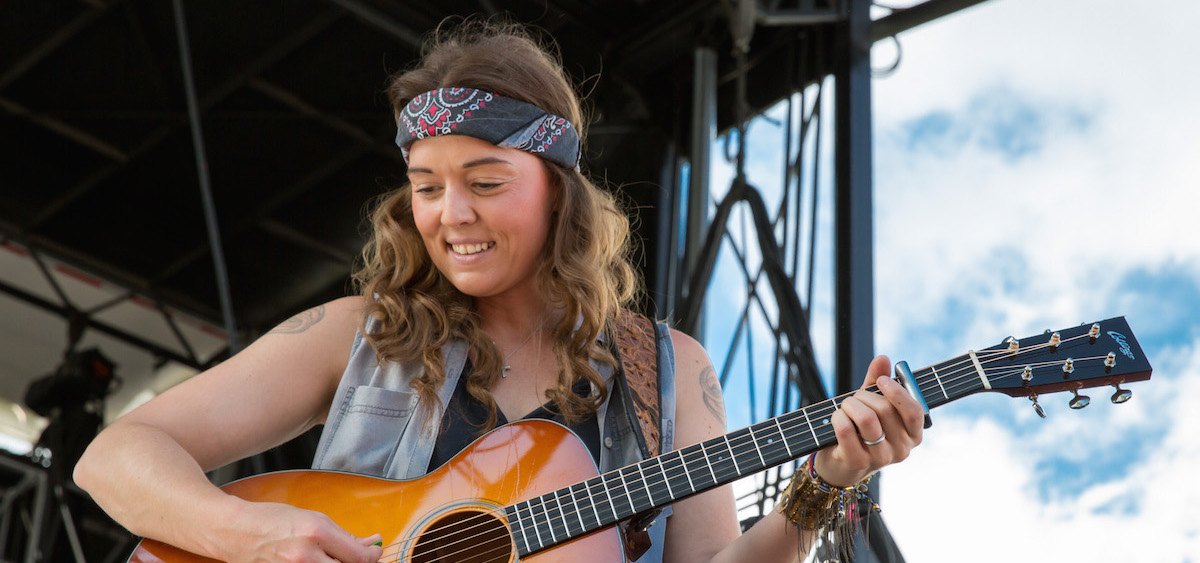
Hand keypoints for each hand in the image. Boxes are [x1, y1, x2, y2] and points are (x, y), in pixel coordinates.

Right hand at [213, 501, 382, 562]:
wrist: (235, 530)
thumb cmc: (272, 519)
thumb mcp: (313, 518)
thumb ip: (342, 535)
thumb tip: (369, 546)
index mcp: (316, 533)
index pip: (358, 557)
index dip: (372, 556)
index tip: (374, 552)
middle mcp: (305, 556)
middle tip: (359, 558)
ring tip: (335, 558)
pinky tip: (320, 562)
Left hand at [813, 355, 924, 486]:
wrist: (841, 463)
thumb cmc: (860, 430)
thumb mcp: (871, 404)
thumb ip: (877, 382)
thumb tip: (883, 359)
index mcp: (913, 434)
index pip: (914, 411)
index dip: (897, 392)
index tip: (881, 380)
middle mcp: (902, 449)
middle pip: (885, 410)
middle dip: (864, 396)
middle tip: (854, 399)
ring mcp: (881, 458)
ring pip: (866, 418)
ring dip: (850, 405)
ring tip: (845, 407)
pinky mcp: (858, 462)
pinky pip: (847, 429)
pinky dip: (838, 417)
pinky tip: (836, 417)